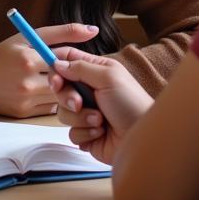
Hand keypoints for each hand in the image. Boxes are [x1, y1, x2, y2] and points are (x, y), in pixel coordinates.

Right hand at [0, 23, 98, 117]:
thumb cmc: (3, 54)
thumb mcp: (28, 37)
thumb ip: (62, 32)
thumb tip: (93, 30)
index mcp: (29, 58)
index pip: (66, 60)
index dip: (77, 60)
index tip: (82, 60)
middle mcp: (27, 81)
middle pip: (66, 83)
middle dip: (77, 81)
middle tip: (83, 78)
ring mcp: (25, 99)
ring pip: (61, 98)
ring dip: (70, 93)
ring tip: (71, 86)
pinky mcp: (24, 113)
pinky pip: (51, 109)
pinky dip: (56, 103)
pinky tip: (53, 95)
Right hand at [49, 47, 152, 165]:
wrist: (143, 139)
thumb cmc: (131, 104)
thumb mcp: (108, 77)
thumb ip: (80, 67)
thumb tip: (56, 63)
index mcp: (95, 71)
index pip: (68, 60)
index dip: (56, 66)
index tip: (55, 78)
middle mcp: (89, 90)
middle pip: (60, 88)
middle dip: (67, 97)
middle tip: (79, 103)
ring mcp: (86, 112)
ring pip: (63, 112)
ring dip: (80, 117)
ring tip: (99, 120)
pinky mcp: (86, 133)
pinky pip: (71, 132)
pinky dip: (85, 132)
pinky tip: (100, 132)